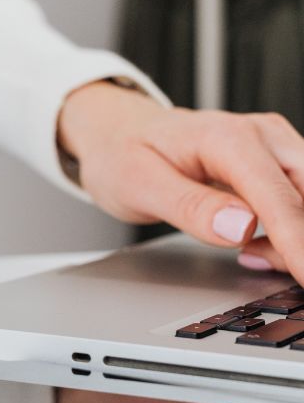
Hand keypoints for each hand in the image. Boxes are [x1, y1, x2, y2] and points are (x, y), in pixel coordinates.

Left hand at [58, 81, 303, 278]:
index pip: (278, 199)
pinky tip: (253, 243)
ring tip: (248, 254)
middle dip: (300, 241)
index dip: (298, 245)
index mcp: (227, 138)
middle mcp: (259, 135)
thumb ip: (191, 207)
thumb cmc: (123, 155)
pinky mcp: (273, 161)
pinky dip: (287, 229)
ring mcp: (271, 146)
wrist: (117, 133)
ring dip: (293, 237)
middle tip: (268, 268)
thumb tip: (241, 227)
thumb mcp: (140, 186)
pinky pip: (298, 200)